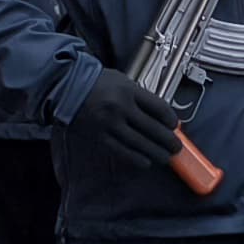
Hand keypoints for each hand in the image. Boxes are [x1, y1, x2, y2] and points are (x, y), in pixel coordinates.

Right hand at [67, 73, 185, 173]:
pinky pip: (122, 151)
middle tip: (176, 147)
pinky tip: (146, 162)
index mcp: (129, 91)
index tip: (175, 126)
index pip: (158, 108)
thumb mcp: (122, 81)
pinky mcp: (100, 136)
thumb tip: (160, 115)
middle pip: (153, 128)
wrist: (67, 87)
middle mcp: (121, 107)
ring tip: (165, 157)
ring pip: (139, 143)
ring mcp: (110, 124)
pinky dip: (136, 158)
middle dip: (168, 140)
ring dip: (156, 153)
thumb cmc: (97, 82)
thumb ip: (140, 97)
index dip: (171, 120)